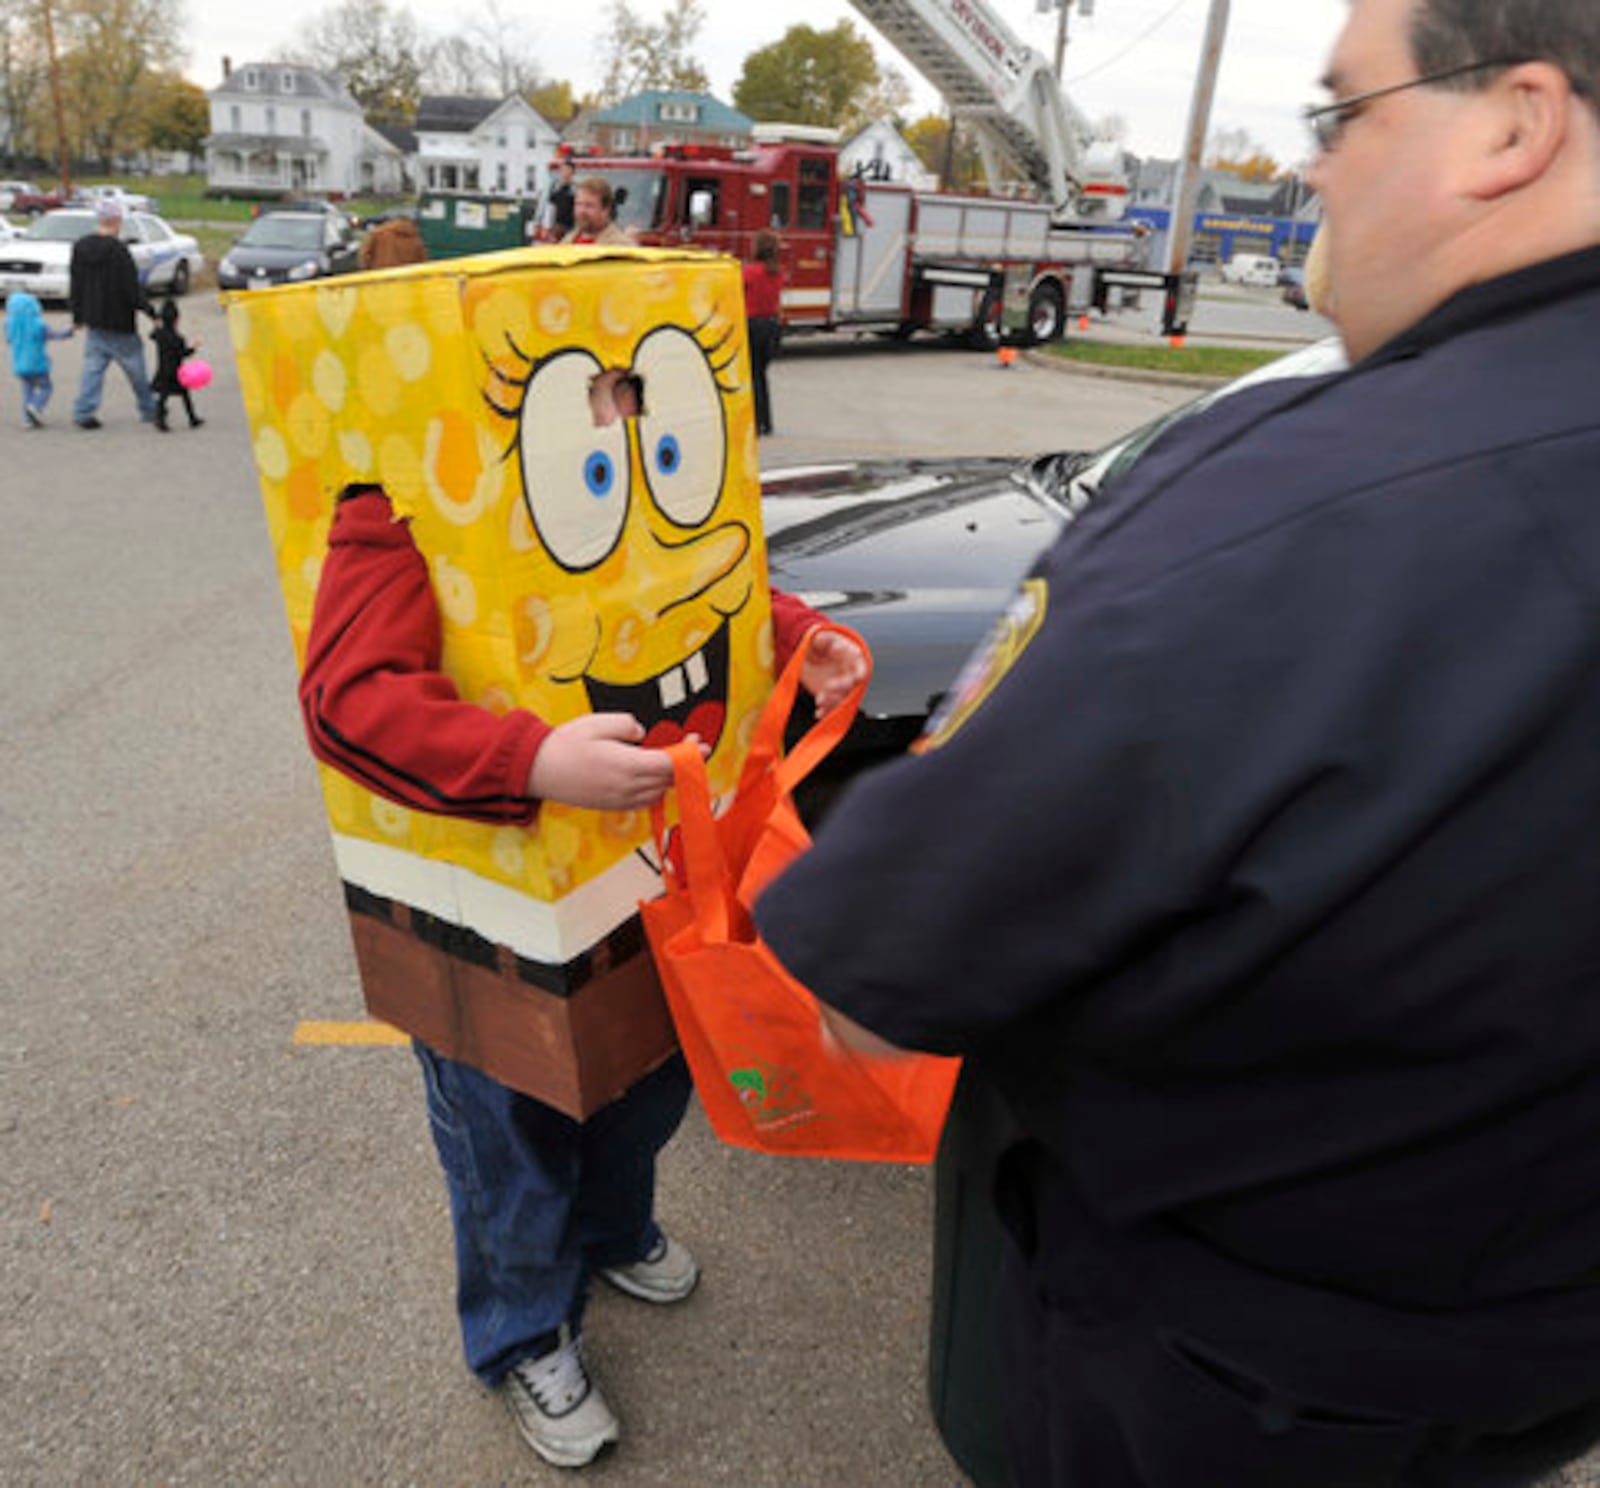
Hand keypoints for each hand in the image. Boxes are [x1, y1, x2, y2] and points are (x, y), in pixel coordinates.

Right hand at [528, 713, 698, 810]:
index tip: (702, 744)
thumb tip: (642, 734)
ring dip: (669, 777)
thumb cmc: (566, 744)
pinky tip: (652, 776)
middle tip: (692, 746)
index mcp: (627, 765)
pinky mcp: (612, 806)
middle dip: (684, 764)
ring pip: (658, 792)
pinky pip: (644, 800)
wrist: (537, 770)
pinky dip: (655, 789)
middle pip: (668, 780)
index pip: (670, 764)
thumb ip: (628, 726)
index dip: (690, 755)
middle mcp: (627, 788)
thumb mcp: (598, 722)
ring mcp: (620, 800)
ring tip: (673, 759)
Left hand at [799, 629, 868, 716]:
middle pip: (850, 685)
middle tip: (828, 687)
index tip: (858, 677)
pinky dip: (826, 712)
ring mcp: (840, 687)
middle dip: (841, 688)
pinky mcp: (830, 696)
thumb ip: (830, 641)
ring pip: (841, 698)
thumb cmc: (817, 642)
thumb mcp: (822, 637)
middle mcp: (848, 674)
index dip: (860, 672)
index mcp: (851, 658)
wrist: (805, 654)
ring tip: (819, 700)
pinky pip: (831, 707)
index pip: (860, 666)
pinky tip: (819, 713)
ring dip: (833, 702)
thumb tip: (838, 648)